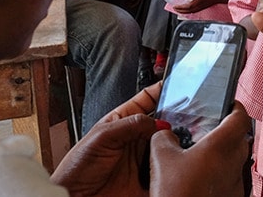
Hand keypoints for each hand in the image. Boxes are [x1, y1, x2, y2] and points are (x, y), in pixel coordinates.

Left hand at [51, 84, 165, 196]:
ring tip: (176, 141)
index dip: (161, 90)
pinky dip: (175, 165)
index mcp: (123, 121)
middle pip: (164, 122)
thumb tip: (159, 121)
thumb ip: (130, 124)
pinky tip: (172, 161)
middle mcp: (137, 138)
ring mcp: (145, 158)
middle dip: (176, 118)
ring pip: (170, 144)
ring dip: (176, 142)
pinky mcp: (151, 178)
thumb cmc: (77, 168)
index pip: (147, 100)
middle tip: (185, 117)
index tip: (176, 84)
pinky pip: (170, 169)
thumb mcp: (101, 137)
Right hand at [149, 101, 251, 196]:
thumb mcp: (160, 158)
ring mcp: (236, 182)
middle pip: (240, 137)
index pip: (240, 116)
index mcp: (221, 145)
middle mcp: (234, 162)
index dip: (235, 106)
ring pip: (236, 159)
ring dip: (223, 153)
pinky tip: (201, 177)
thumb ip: (163, 137)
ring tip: (201, 154)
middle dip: (227, 130)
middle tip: (210, 127)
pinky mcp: (233, 196)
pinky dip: (220, 173)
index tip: (227, 102)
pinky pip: (230, 178)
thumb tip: (165, 133)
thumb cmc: (177, 193)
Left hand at [174, 0, 229, 13]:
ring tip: (176, 9)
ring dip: (182, 11)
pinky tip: (183, 12)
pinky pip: (193, 12)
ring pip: (190, 11)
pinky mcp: (201, 8)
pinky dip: (187, 12)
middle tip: (174, 5)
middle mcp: (200, 1)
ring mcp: (200, 6)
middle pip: (188, 6)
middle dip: (180, 7)